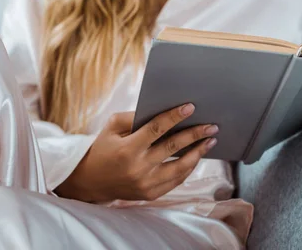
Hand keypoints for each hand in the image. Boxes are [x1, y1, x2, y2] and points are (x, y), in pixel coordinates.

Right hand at [55, 104, 217, 202]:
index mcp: (128, 149)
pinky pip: (176, 180)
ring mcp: (146, 183)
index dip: (175, 117)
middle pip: (174, 147)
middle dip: (195, 135)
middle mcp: (138, 168)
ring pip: (180, 167)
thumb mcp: (111, 127)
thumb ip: (134, 117)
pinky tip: (196, 157)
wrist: (89, 182)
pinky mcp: (150, 194)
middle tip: (212, 126)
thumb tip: (163, 110)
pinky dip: (188, 168)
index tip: (191, 107)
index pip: (157, 129)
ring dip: (198, 153)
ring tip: (210, 141)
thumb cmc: (102, 148)